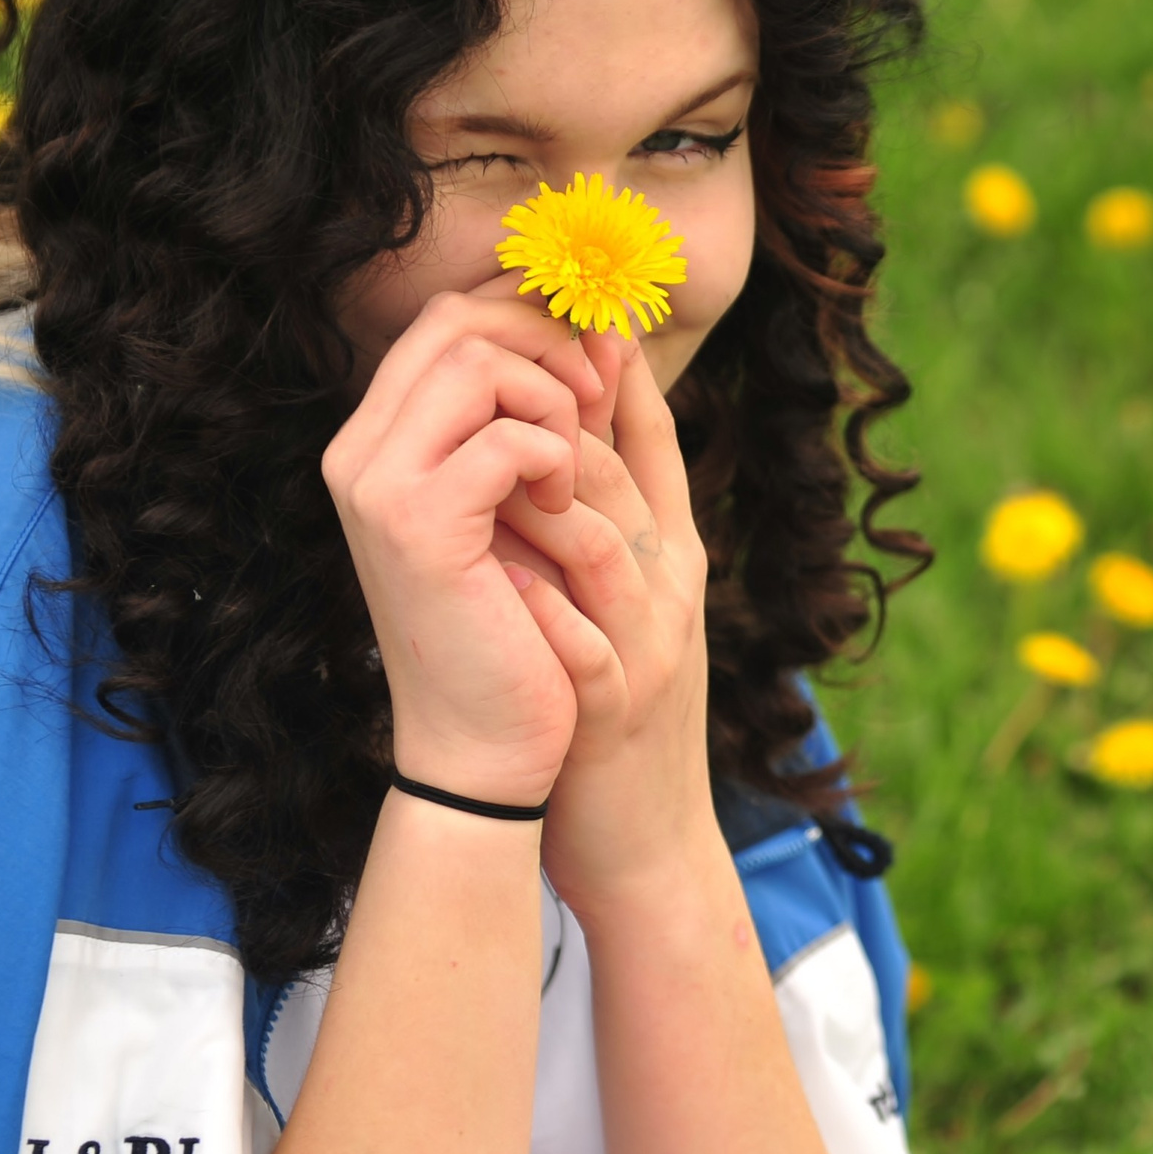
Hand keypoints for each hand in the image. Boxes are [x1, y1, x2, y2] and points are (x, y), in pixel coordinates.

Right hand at [321, 278, 617, 807]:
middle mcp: (358, 451)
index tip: (592, 360)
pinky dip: (554, 460)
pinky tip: (559, 510)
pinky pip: (506, 438)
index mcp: (378, 441)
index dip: (529, 316)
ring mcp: (376, 484)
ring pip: (478, 361)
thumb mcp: (524, 505)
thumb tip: (604, 333)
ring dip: (553, 403)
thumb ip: (542, 419)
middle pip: (455, 318)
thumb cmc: (515, 628)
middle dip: (546, 344)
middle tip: (595, 400)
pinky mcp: (414, 524)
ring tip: (570, 471)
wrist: (485, 746)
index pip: (447, 317)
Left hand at [493, 331, 718, 915]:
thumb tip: (542, 438)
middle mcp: (671, 589)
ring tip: (482, 459)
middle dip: (562, 411)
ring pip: (603, 542)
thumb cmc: (614, 714)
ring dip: (539, 498)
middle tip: (500, 364)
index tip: (575, 310)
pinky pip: (584, 642)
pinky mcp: (615, 709)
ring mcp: (649, 646)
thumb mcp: (619, 604)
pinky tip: (498, 581)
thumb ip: (593, 523)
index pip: (651, 444)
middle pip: (620, 473)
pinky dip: (542, 607)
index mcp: (671, 557)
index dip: (617, 370)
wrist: (644, 843)